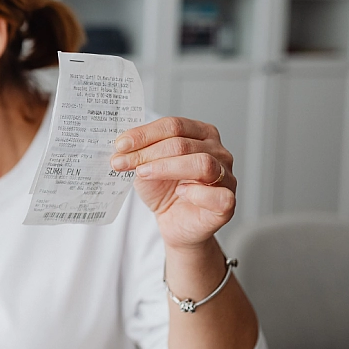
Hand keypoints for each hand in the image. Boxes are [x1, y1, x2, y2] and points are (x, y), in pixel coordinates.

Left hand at [110, 117, 236, 250]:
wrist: (173, 222)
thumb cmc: (164, 190)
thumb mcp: (146, 165)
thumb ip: (138, 152)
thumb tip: (121, 146)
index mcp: (202, 134)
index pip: (174, 126)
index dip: (144, 134)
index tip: (120, 145)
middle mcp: (219, 152)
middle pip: (183, 144)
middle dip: (148, 153)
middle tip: (121, 162)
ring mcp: (227, 177)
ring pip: (202, 164)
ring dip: (166, 168)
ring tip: (143, 174)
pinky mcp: (227, 204)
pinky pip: (218, 195)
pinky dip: (197, 192)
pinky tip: (180, 192)